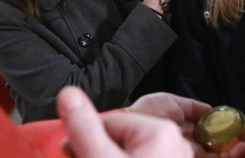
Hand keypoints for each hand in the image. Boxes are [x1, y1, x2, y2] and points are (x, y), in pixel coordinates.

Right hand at [58, 86, 193, 156]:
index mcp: (161, 131)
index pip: (111, 123)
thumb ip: (84, 127)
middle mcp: (176, 143)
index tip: (70, 152)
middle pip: (124, 139)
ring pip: (134, 152)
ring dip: (112, 155)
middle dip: (101, 150)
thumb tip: (68, 92)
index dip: (87, 138)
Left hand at [130, 93, 244, 157]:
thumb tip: (212, 110)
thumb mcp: (174, 103)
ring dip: (235, 150)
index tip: (237, 124)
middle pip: (214, 146)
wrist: (139, 126)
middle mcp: (184, 146)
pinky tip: (242, 149)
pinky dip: (230, 157)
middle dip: (233, 140)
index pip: (207, 133)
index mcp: (180, 131)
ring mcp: (187, 155)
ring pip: (217, 156)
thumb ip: (194, 108)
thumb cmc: (149, 113)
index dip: (224, 129)